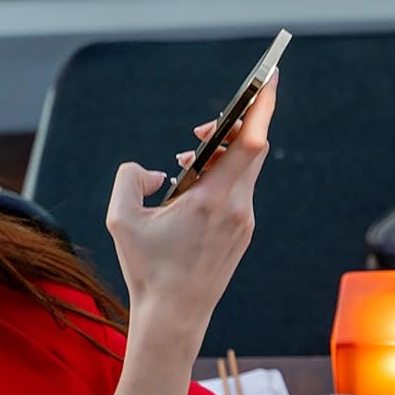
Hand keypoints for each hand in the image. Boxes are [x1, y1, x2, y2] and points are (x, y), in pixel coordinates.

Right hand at [105, 73, 276, 338]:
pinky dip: (220, 176)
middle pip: (252, 150)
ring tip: (185, 159)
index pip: (249, 143)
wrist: (176, 315)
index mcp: (212, 200)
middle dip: (232, 127)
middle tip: (200, 127)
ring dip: (219, 154)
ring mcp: (245, 220)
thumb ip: (128, 179)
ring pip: (244, 170)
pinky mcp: (243, 231)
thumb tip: (154, 171)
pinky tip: (193, 182)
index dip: (263, 107)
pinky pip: (238, 190)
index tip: (272, 78)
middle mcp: (237, 208)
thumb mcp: (122, 219)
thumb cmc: (148, 270)